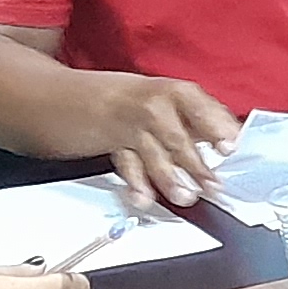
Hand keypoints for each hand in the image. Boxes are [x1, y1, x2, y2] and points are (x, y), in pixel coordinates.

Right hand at [89, 73, 240, 208]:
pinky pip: (124, 163)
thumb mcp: (163, 102)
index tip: (230, 145)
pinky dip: (135, 182)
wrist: (55, 93)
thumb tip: (232, 136)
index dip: (215, 125)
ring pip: (152, 152)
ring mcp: (127, 124)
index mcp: (171, 91)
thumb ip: (196, 119)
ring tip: (183, 196)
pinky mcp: (107, 143)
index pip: (199, 106)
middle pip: (177, 135)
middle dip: (196, 162)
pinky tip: (143, 197)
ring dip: (169, 177)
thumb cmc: (123, 99)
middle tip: (212, 185)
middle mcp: (150, 104)